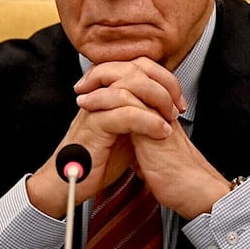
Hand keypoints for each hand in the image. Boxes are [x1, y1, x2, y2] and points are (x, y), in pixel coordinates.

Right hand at [25, 57, 180, 216]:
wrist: (70, 182)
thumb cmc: (98, 159)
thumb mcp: (128, 132)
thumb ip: (142, 115)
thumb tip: (167, 107)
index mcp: (108, 90)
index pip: (138, 66)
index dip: (164, 78)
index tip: (179, 99)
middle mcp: (100, 93)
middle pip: (134, 69)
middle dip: (164, 85)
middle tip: (177, 107)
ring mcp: (95, 107)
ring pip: (129, 87)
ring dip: (157, 101)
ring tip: (171, 119)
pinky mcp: (93, 125)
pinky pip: (124, 113)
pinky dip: (148, 121)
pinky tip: (161, 131)